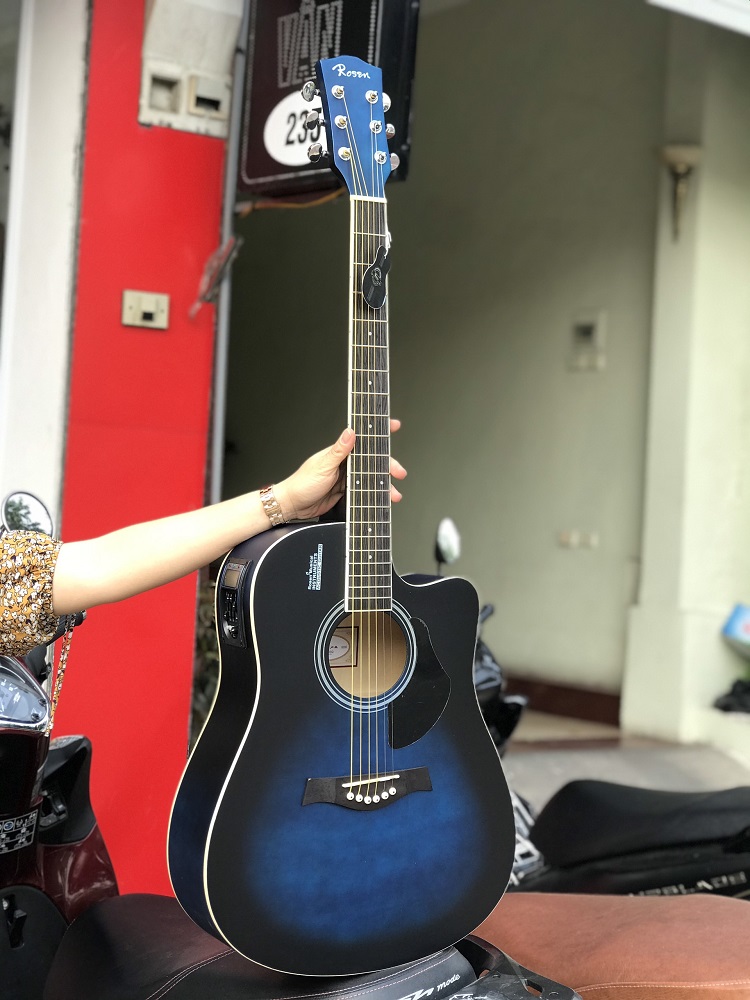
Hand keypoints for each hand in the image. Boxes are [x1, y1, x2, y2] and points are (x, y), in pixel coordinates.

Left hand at [277, 420, 406, 520]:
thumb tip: (351, 432)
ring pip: (370, 477)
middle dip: (388, 465)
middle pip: (372, 461)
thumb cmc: (302, 483)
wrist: (292, 506)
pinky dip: (374, 494)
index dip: (378, 431)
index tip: (394, 425)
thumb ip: (339, 450)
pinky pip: (364, 490)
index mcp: (339, 452)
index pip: (362, 438)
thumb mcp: (323, 465)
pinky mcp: (345, 491)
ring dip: (383, 485)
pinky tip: (381, 498)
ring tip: (393, 494)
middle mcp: (344, 463)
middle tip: (399, 472)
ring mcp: (345, 477)